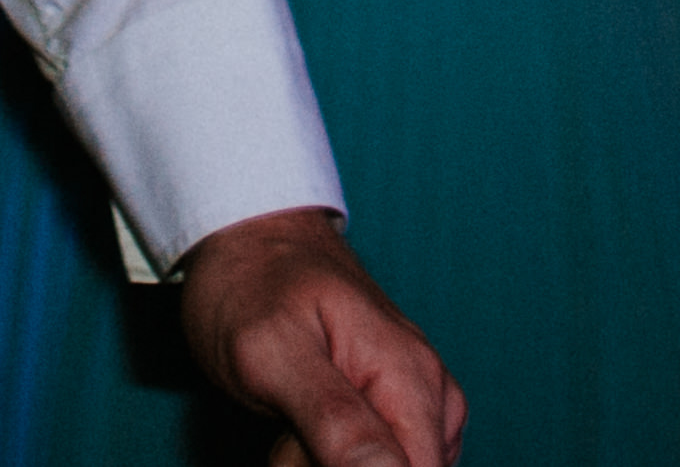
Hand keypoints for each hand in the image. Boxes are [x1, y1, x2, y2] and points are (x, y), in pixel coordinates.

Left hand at [180, 209, 462, 465]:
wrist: (248, 235)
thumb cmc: (251, 283)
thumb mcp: (274, 354)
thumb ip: (337, 424)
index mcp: (411, 379)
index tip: (299, 441)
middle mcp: (431, 391)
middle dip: (331, 465)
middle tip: (285, 422)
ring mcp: (416, 397)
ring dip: (326, 461)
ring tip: (289, 414)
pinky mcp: (398, 404)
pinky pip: (376, 459)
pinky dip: (333, 453)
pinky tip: (304, 422)